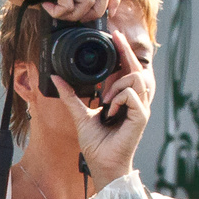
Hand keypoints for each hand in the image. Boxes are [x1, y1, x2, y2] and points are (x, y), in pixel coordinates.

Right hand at [0, 0, 119, 21]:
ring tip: (57, 12)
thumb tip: (83, 20)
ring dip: (74, 13)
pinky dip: (58, 11)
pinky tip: (45, 6)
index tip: (108, 14)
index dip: (114, 0)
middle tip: (78, 18)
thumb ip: (70, 3)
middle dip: (96, 11)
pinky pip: (68, 3)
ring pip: (88, 0)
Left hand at [52, 28, 153, 183]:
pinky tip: (110, 111)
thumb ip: (71, 96)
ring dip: (116, 85)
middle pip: (137, 67)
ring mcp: (141, 108)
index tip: (115, 34)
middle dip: (123, 57)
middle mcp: (137, 100)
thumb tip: (57, 78)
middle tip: (109, 64)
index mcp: (126, 98)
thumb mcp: (80, 115)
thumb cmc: (97, 144)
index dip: (124, 50)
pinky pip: (131, 93)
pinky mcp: (141, 116)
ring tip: (105, 102)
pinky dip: (117, 99)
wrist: (102, 164)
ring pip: (136, 76)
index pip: (129, 68)